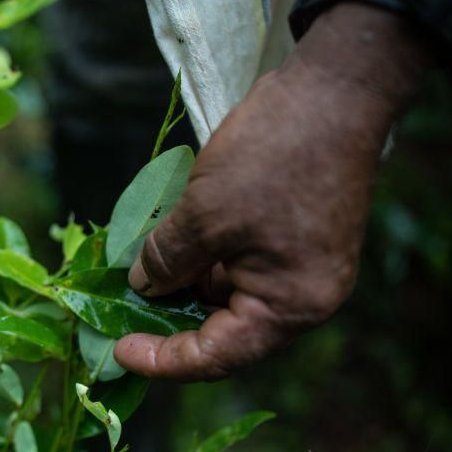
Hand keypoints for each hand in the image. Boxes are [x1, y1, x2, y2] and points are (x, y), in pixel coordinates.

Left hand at [114, 3, 430, 379]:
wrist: (334, 91)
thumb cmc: (273, 158)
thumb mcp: (205, 214)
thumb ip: (168, 260)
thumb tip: (142, 287)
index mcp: (289, 307)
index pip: (218, 356)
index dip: (162, 360)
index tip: (117, 352)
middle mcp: (303, 299)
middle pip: (226, 333)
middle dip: (172, 325)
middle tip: (121, 317)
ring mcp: (302, 269)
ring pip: (230, 297)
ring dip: (185, 290)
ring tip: (139, 278)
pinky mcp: (295, 240)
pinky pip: (241, 267)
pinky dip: (205, 263)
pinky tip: (171, 249)